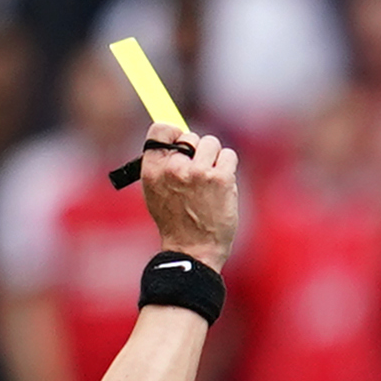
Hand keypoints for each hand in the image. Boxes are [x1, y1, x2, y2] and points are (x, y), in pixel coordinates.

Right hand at [138, 132, 240, 259]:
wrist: (193, 250)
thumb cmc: (176, 222)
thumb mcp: (156, 191)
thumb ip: (162, 164)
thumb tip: (177, 136)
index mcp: (152, 169)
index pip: (160, 129)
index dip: (174, 132)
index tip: (182, 143)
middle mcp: (172, 167)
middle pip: (191, 136)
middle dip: (198, 151)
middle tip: (199, 175)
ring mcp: (197, 172)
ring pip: (211, 143)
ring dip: (215, 158)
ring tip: (211, 182)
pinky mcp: (219, 178)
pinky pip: (229, 155)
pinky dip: (228, 167)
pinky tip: (222, 186)